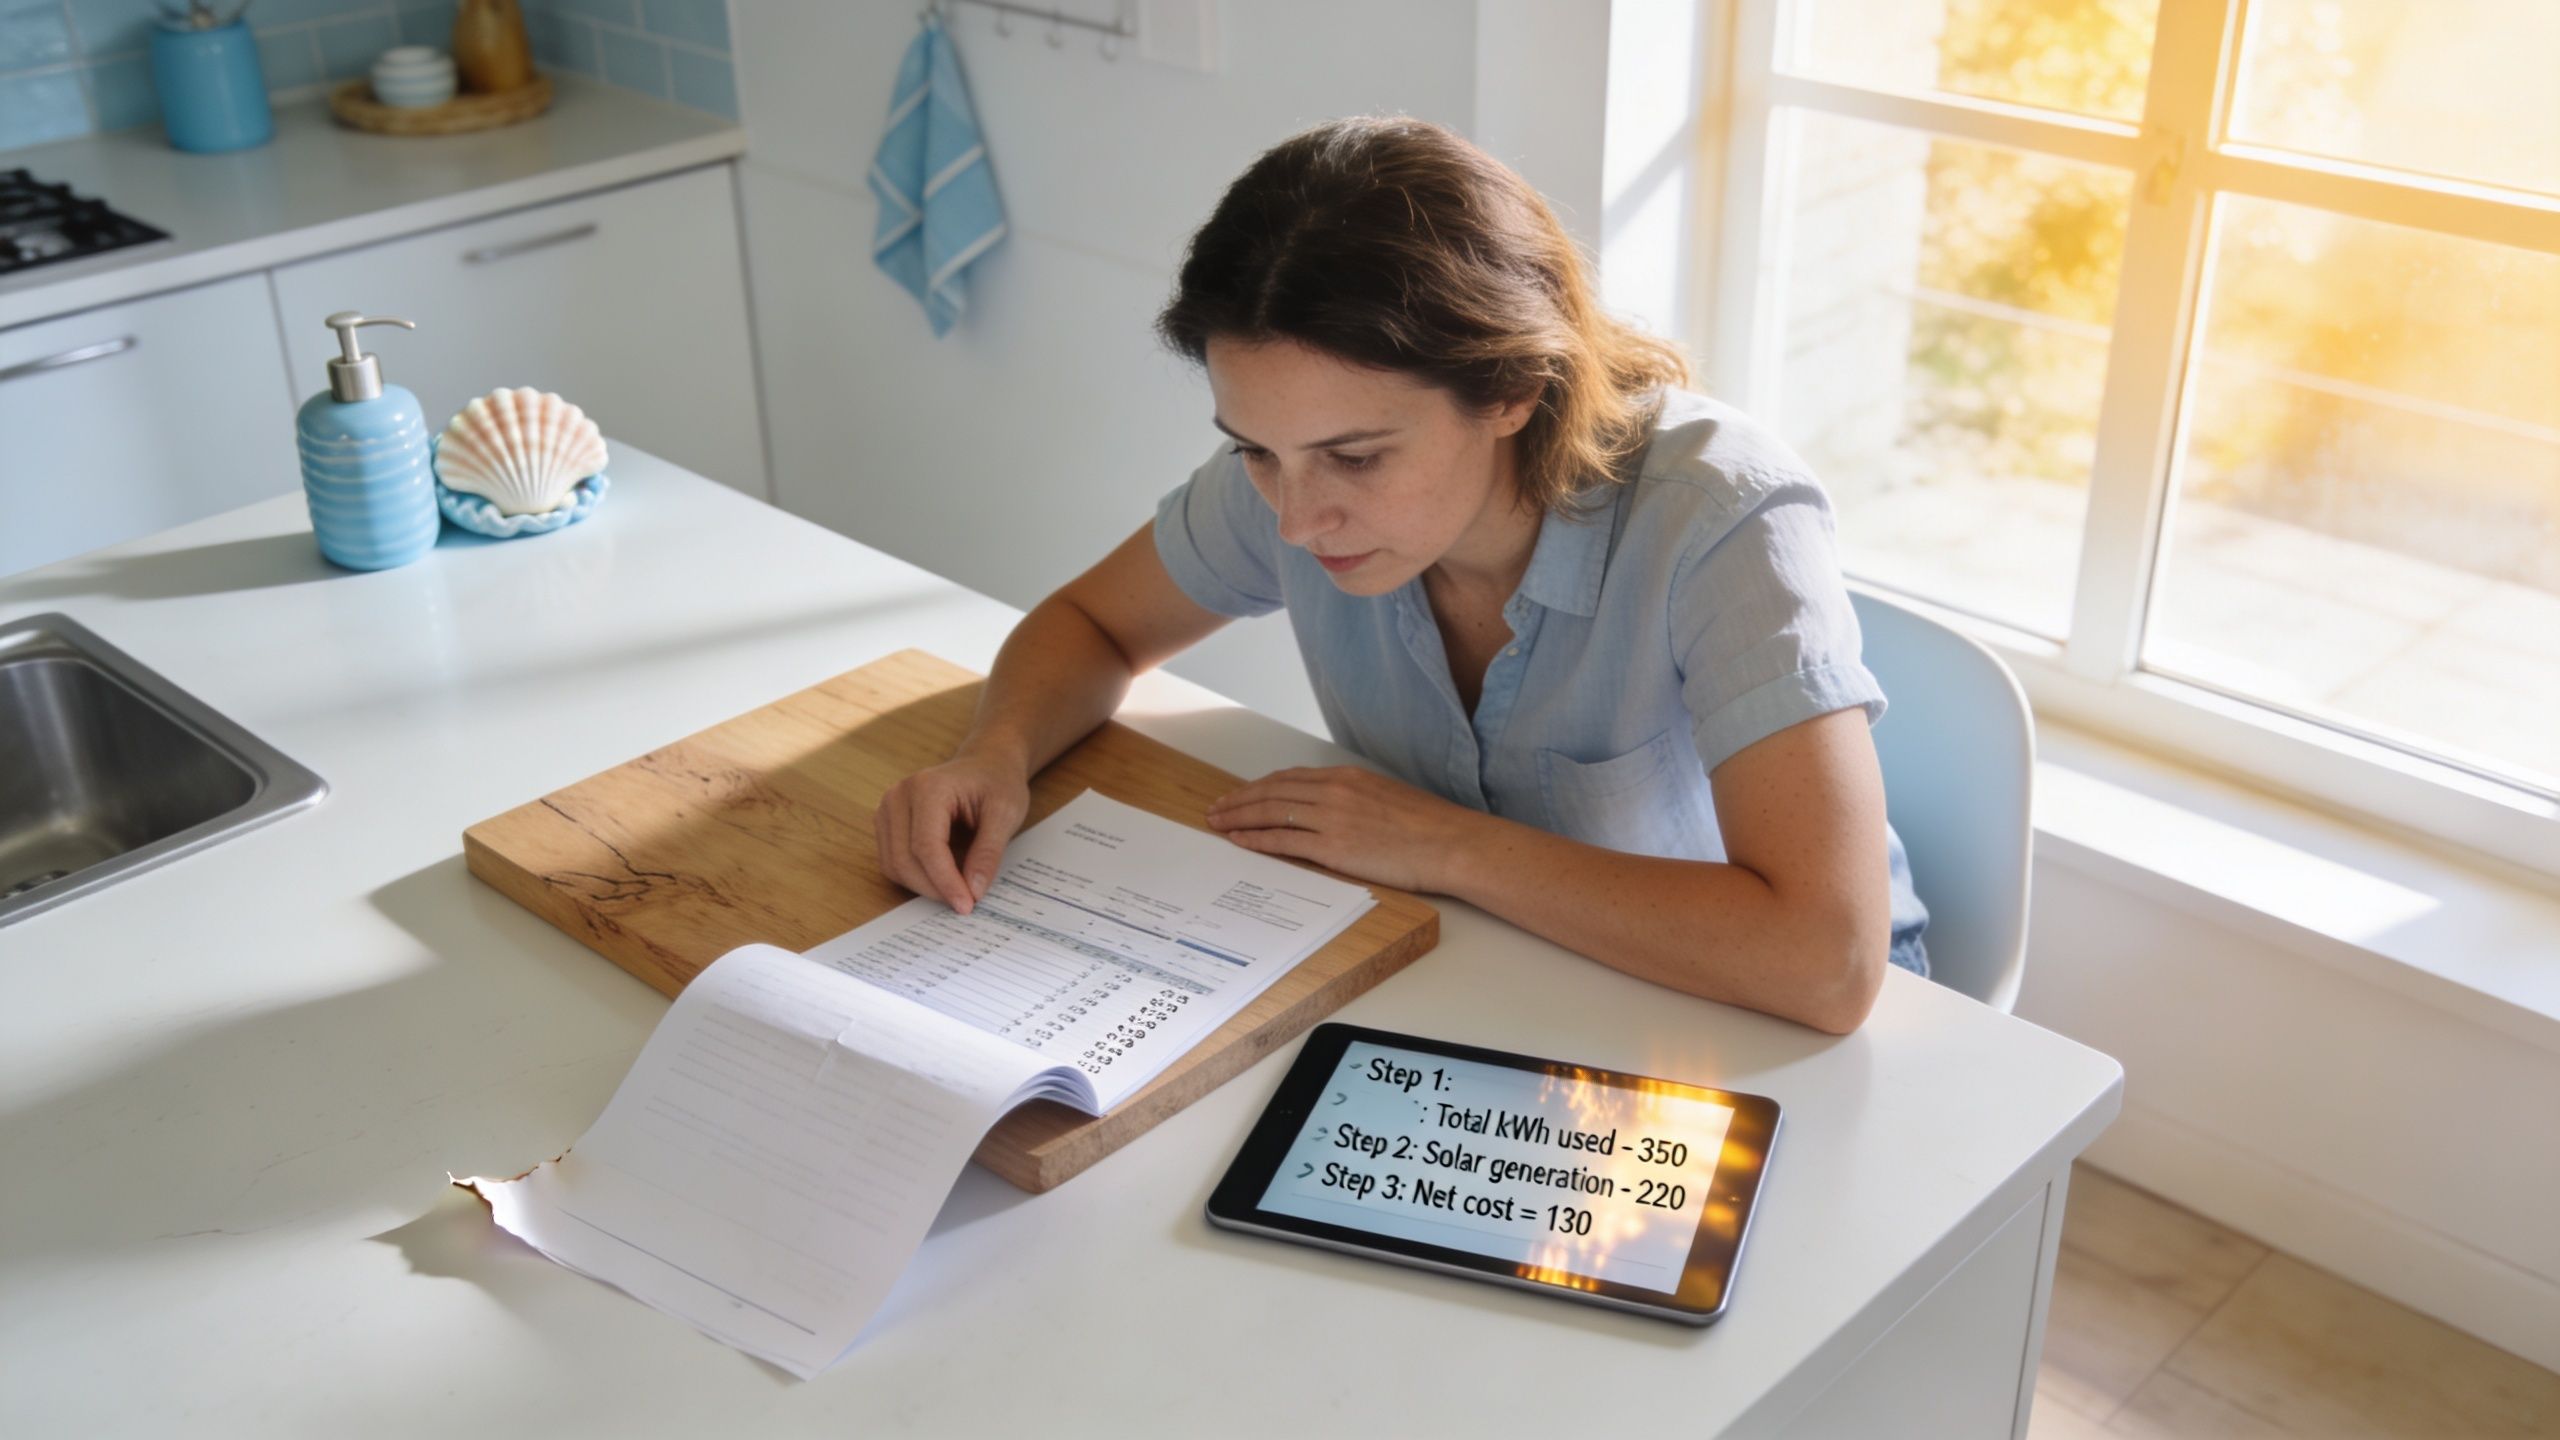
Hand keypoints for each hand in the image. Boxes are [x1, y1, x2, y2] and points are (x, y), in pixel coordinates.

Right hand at [873, 750, 1029, 913]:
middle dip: (934, 888)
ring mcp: (887, 808)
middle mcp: (899, 795)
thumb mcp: (1006, 813)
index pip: (926, 847)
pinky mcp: (886, 823)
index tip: (967, 905)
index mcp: (928, 787)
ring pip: (893, 865)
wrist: (985, 765)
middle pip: (904, 859)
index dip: (945, 882)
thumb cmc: (997, 783)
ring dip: (923, 886)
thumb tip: (974, 891)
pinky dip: (915, 877)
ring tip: (958, 888)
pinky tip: (942, 877)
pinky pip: (892, 861)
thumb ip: (989, 852)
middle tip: (966, 902)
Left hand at [1204, 766, 1478, 893]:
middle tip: (1216, 809)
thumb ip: (1352, 799)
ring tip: (1218, 824)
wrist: (1451, 843)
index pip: (1289, 778)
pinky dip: (1257, 841)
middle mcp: (1335, 792)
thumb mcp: (1386, 798)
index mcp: (1347, 777)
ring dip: (1239, 819)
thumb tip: (1330, 811)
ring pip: (1271, 814)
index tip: (1239, 794)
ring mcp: (1332, 818)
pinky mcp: (1334, 847)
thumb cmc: (1428, 827)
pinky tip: (1241, 842)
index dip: (1258, 787)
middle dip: (1238, 800)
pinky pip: (1284, 842)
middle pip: (1271, 792)